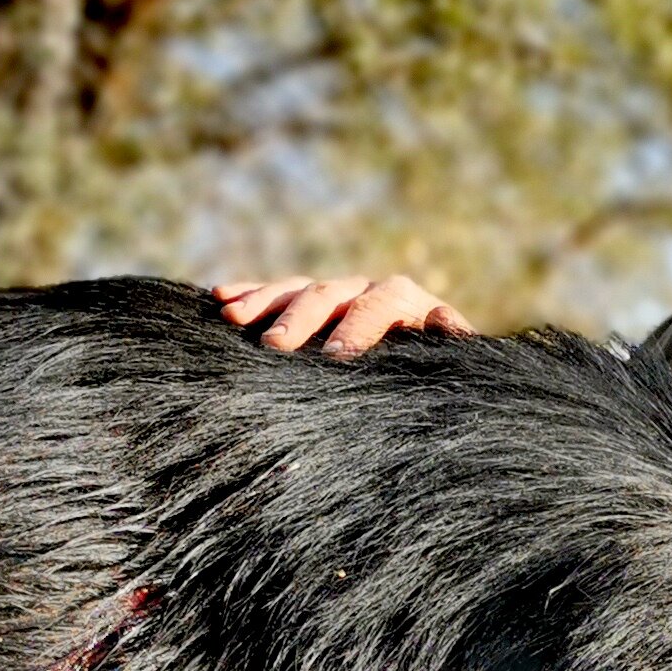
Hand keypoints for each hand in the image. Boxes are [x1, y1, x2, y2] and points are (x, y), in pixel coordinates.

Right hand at [215, 273, 472, 353]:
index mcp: (405, 304)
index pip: (382, 304)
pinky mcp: (306, 304)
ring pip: (297, 291)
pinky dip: (249, 294)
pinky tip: (219, 297)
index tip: (334, 359)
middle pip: (331, 295)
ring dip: (264, 303)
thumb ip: (452, 345)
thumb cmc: (437, 379)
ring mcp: (334, 295)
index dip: (358, 328)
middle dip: (301, 319)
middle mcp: (366, 291)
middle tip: (275, 347)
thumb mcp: (452, 367)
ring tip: (233, 318)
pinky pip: (274, 294)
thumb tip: (444, 321)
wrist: (426, 375)